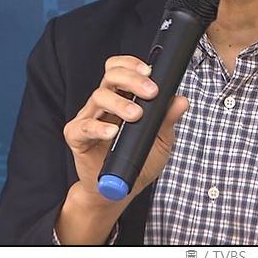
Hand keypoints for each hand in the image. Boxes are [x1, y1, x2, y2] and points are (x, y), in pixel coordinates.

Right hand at [63, 55, 188, 204]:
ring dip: (120, 103)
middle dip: (132, 79)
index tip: (150, 71)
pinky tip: (113, 131)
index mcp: (122, 97)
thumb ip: (168, 119)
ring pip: (99, 97)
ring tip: (136, 115)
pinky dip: (98, 127)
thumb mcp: (161, 140)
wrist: (118, 192)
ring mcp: (89, 118)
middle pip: (111, 77)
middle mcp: (104, 104)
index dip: (132, 64)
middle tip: (151, 91)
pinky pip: (83, 127)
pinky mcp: (77, 138)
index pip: (120, 69)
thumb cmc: (139, 160)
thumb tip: (181, 100)